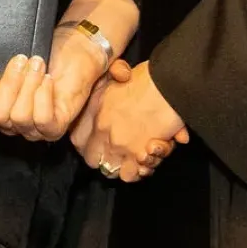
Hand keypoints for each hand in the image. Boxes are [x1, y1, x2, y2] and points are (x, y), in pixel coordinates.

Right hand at [0, 25, 109, 140]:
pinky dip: (44, 96)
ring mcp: (33, 130)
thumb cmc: (41, 59)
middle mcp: (11, 124)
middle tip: (22, 60)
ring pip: (19, 116)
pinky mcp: (55, 128)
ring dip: (30, 84)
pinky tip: (48, 79)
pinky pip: (42, 119)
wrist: (74, 53)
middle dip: (10, 84)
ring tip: (38, 65)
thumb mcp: (11, 64)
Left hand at [71, 60, 186, 182]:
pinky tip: (146, 159)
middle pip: (91, 158)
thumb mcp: (122, 72)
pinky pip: (129, 175)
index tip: (96, 142)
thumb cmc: (150, 77)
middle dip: (103, 157)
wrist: (170, 86)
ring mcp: (118, 145)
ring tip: (136, 156)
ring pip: (110, 170)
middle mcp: (102, 130)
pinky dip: (137, 171)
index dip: (85, 142)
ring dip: (122, 166)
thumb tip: (122, 74)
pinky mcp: (137, 155)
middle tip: (120, 151)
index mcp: (95, 109)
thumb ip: (115, 73)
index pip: (76, 138)